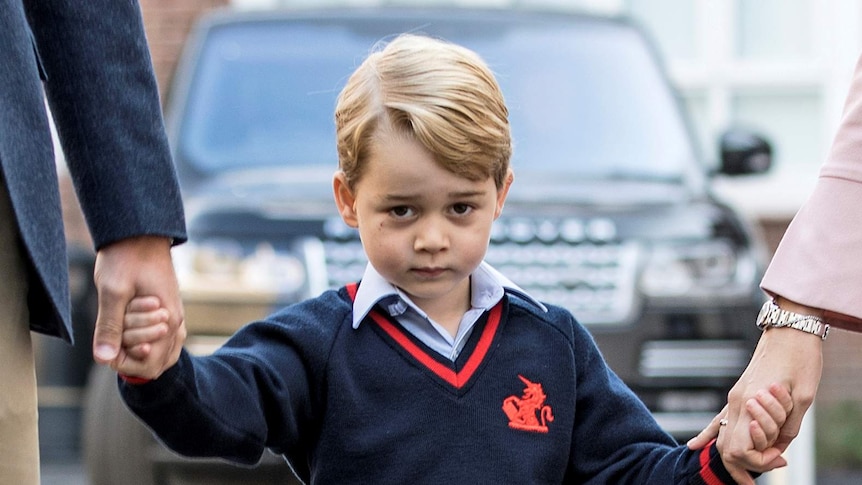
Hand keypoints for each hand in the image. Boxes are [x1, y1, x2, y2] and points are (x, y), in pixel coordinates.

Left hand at [92, 236, 183, 376]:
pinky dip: (145, 339)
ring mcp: (175, 316)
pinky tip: (130, 326)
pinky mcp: (170, 310)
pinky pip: (164, 339)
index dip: (125, 362)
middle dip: (132, 354)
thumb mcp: (112, 292)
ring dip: (139, 347)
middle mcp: (177, 322)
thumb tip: (104, 359)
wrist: (140, 233)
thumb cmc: (126, 258)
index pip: (151, 365)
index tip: (108, 343)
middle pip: (158, 363)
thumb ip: (109, 327)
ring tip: (123, 326)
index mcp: (168, 320)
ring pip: (163, 353)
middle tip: (117, 327)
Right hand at [688, 325, 822, 483]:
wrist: (790, 328)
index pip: (740, 448)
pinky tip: (694, 446)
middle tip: (759, 476)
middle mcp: (736, 401)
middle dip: (743, 466)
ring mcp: (734, 396)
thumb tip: (778, 447)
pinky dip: (707, 435)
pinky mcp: (738, 392)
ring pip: (721, 435)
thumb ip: (788, 426)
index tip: (779, 459)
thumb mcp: (803, 397)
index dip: (759, 461)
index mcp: (750, 402)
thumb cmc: (800, 358)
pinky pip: (717, 418)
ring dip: (733, 456)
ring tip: (742, 475)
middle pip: (727, 446)